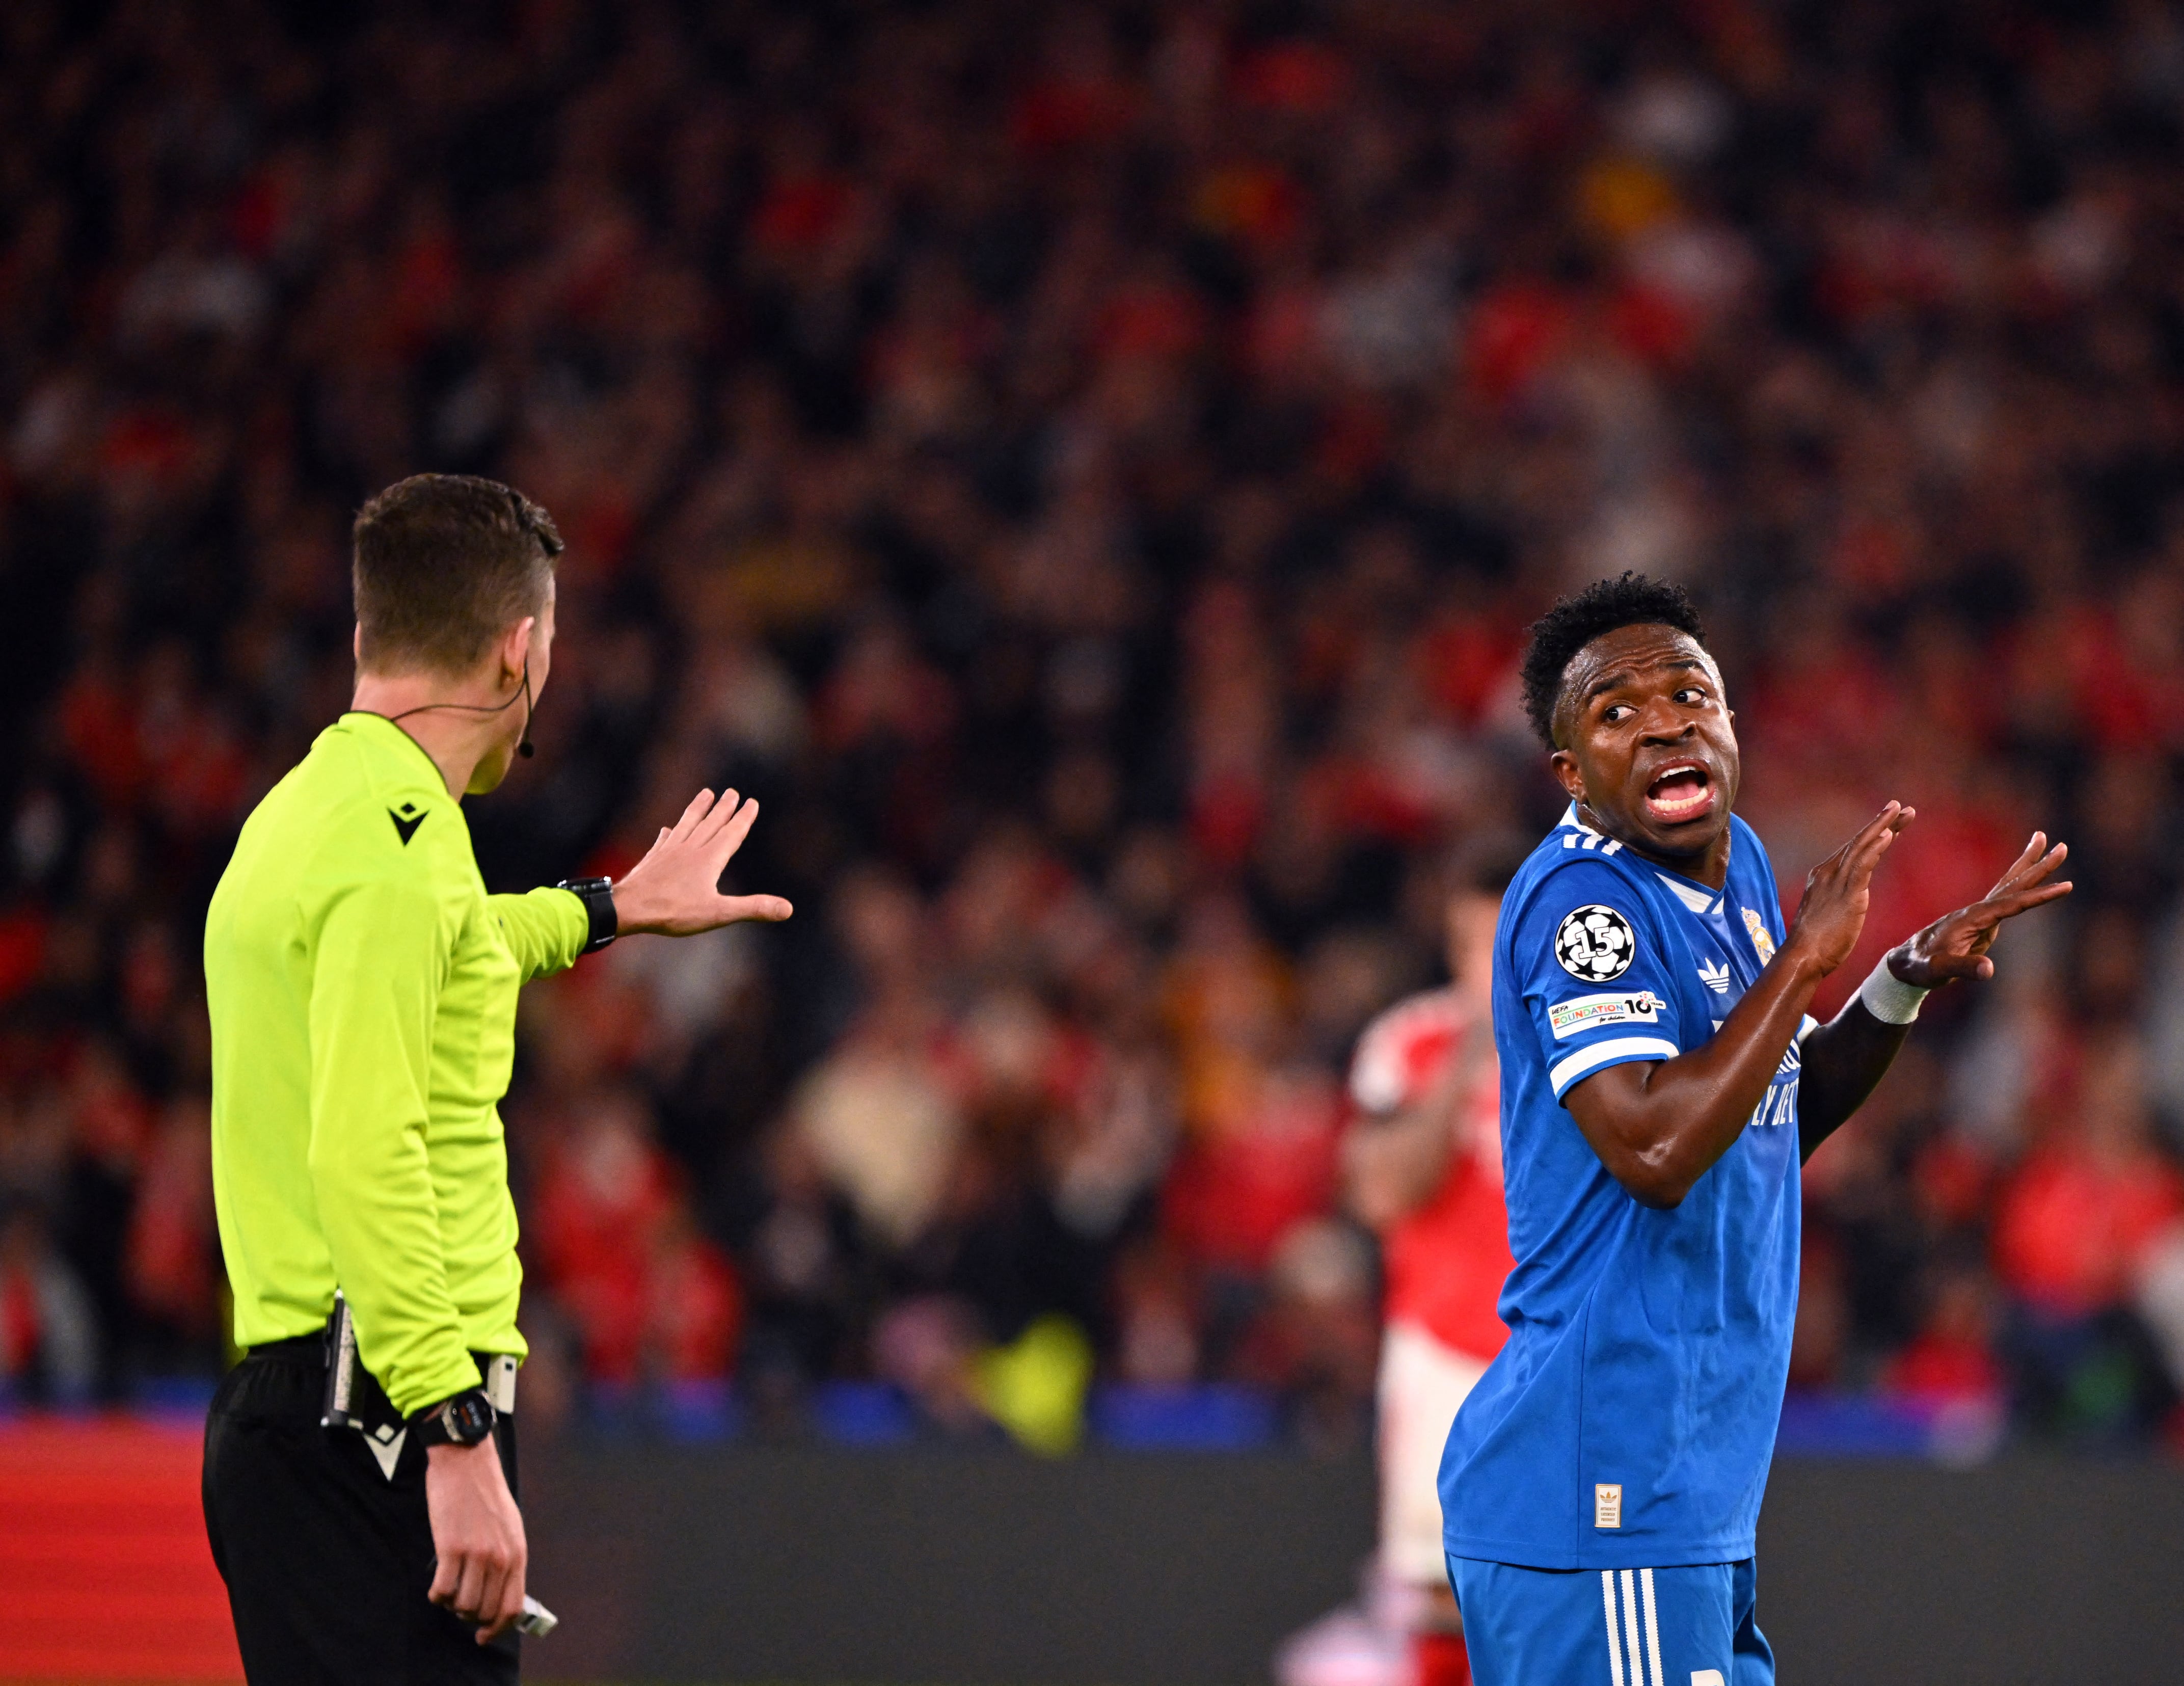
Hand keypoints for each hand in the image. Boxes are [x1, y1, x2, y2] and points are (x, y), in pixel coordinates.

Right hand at [426, 1438, 525, 1642]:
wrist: (467, 1462)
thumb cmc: (485, 1495)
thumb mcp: (510, 1527)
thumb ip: (507, 1559)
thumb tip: (499, 1593)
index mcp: (517, 1553)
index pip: (511, 1606)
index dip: (497, 1628)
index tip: (483, 1636)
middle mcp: (500, 1557)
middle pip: (484, 1610)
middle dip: (470, 1616)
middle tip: (460, 1606)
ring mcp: (476, 1553)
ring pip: (462, 1604)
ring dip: (452, 1605)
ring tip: (448, 1590)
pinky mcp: (451, 1547)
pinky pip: (441, 1589)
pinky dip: (436, 1595)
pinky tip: (436, 1586)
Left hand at [610, 788, 793, 936]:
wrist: (628, 908)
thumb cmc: (674, 911)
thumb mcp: (718, 913)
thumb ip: (753, 908)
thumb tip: (788, 908)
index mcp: (709, 859)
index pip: (731, 833)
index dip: (743, 818)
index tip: (751, 802)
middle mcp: (690, 849)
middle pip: (710, 823)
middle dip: (723, 808)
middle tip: (732, 791)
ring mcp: (669, 852)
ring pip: (687, 825)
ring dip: (697, 809)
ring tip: (705, 793)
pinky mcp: (652, 860)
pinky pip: (663, 841)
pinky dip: (668, 834)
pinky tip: (666, 829)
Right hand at [1782, 801, 1914, 977]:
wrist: (1804, 956)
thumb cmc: (1815, 943)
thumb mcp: (1828, 914)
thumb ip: (1839, 900)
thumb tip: (1850, 900)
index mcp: (1823, 876)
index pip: (1851, 850)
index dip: (1871, 834)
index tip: (1889, 824)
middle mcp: (1828, 873)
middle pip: (1858, 841)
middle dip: (1880, 822)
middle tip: (1898, 806)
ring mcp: (1837, 881)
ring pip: (1862, 846)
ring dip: (1883, 827)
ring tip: (1901, 811)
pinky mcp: (1847, 893)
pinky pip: (1863, 864)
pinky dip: (1876, 847)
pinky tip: (1888, 834)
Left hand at [1887, 831, 2070, 987]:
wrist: (1903, 963)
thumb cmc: (1919, 967)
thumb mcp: (1938, 970)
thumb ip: (1963, 968)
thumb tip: (1989, 971)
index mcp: (1971, 919)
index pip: (2012, 904)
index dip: (2038, 896)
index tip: (2066, 887)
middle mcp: (1976, 911)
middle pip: (2012, 884)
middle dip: (2037, 866)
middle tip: (2063, 846)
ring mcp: (1978, 915)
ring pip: (2009, 886)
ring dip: (2029, 867)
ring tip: (2046, 842)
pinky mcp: (1979, 922)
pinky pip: (2004, 900)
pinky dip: (2019, 887)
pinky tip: (2028, 883)